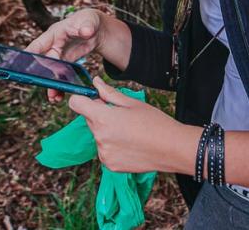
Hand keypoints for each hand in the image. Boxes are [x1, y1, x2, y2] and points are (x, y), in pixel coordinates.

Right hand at [26, 9, 103, 102]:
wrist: (96, 29)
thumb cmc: (89, 20)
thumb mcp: (90, 21)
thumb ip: (87, 26)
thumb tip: (86, 31)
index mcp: (55, 33)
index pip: (39, 44)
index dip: (29, 55)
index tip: (21, 66)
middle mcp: (53, 45)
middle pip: (43, 62)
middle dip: (40, 75)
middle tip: (38, 86)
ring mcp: (58, 54)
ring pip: (50, 71)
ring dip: (50, 84)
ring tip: (53, 97)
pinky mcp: (65, 62)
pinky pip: (60, 75)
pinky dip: (60, 85)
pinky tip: (60, 95)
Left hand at [69, 77, 190, 173]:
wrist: (172, 149)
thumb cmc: (155, 122)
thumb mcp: (132, 103)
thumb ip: (109, 93)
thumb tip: (95, 83)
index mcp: (103, 118)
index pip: (76, 104)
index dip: (82, 99)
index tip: (92, 99)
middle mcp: (99, 137)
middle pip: (89, 120)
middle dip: (101, 115)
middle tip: (123, 116)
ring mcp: (104, 153)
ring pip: (98, 136)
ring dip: (107, 132)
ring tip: (130, 132)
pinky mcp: (110, 165)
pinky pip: (105, 150)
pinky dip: (113, 146)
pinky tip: (131, 144)